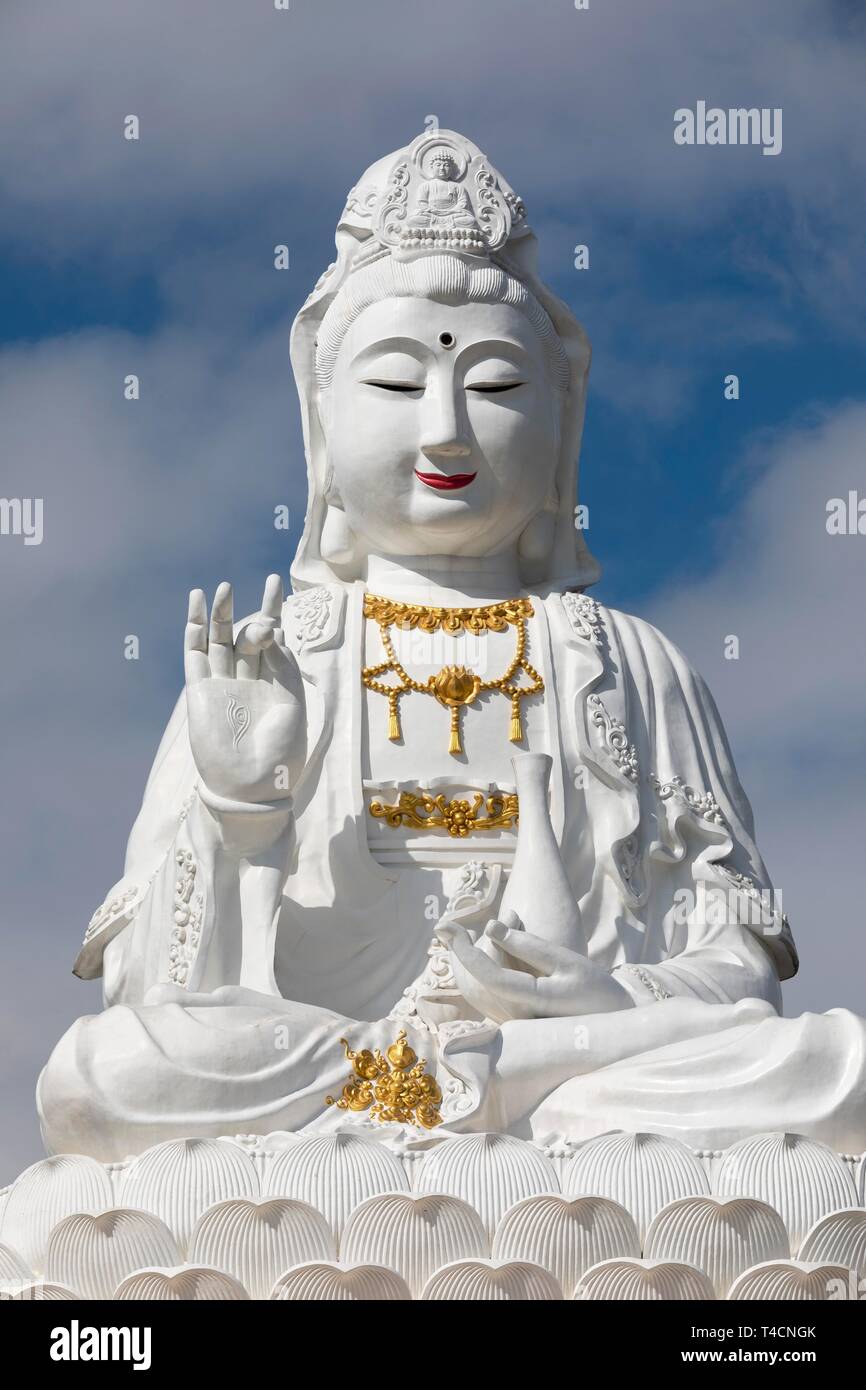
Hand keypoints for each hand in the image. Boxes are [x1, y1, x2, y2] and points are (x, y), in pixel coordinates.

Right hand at [184, 575, 306, 803]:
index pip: (272, 638)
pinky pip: (194, 654)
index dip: (272, 610)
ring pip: (218, 640)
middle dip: (252, 611)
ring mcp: (222, 685)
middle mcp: (246, 680)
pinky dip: (193, 629)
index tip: (276, 583)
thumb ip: (282, 663)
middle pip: (245, 635)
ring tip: (223, 587)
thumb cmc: (280, 751)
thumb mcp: (293, 701)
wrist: (252, 785)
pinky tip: (195, 604)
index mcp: (273, 683)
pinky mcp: (199, 692)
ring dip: (220, 613)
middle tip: (262, 594)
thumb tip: (269, 629)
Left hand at [438, 916, 631, 1023]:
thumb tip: (490, 927)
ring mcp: (515, 1019)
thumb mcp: (565, 961)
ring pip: (486, 981)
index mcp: (529, 1003)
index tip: (446, 927)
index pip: (487, 974)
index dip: (464, 950)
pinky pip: (494, 986)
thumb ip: (527, 946)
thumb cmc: (594, 988)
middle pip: (483, 976)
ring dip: (484, 951)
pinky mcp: (516, 1015)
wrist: (613, 1019)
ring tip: (510, 920)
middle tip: (472, 918)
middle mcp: (516, 1017)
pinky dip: (493, 961)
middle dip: (471, 946)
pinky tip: (504, 939)